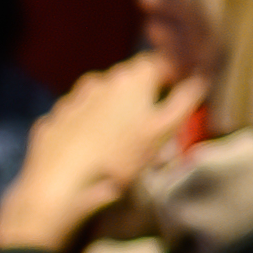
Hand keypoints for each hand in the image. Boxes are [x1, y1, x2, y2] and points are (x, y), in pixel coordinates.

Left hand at [0, 57, 195, 252]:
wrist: (61, 188)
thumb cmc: (119, 159)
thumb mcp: (161, 132)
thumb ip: (184, 102)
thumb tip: (200, 80)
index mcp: (130, 79)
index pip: (158, 64)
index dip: (171, 77)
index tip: (178, 94)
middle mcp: (98, 81)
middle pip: (127, 81)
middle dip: (140, 96)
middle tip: (149, 125)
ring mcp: (71, 101)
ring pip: (98, 99)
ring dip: (111, 112)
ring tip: (118, 142)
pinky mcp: (52, 122)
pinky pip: (74, 119)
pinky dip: (84, 129)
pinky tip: (88, 151)